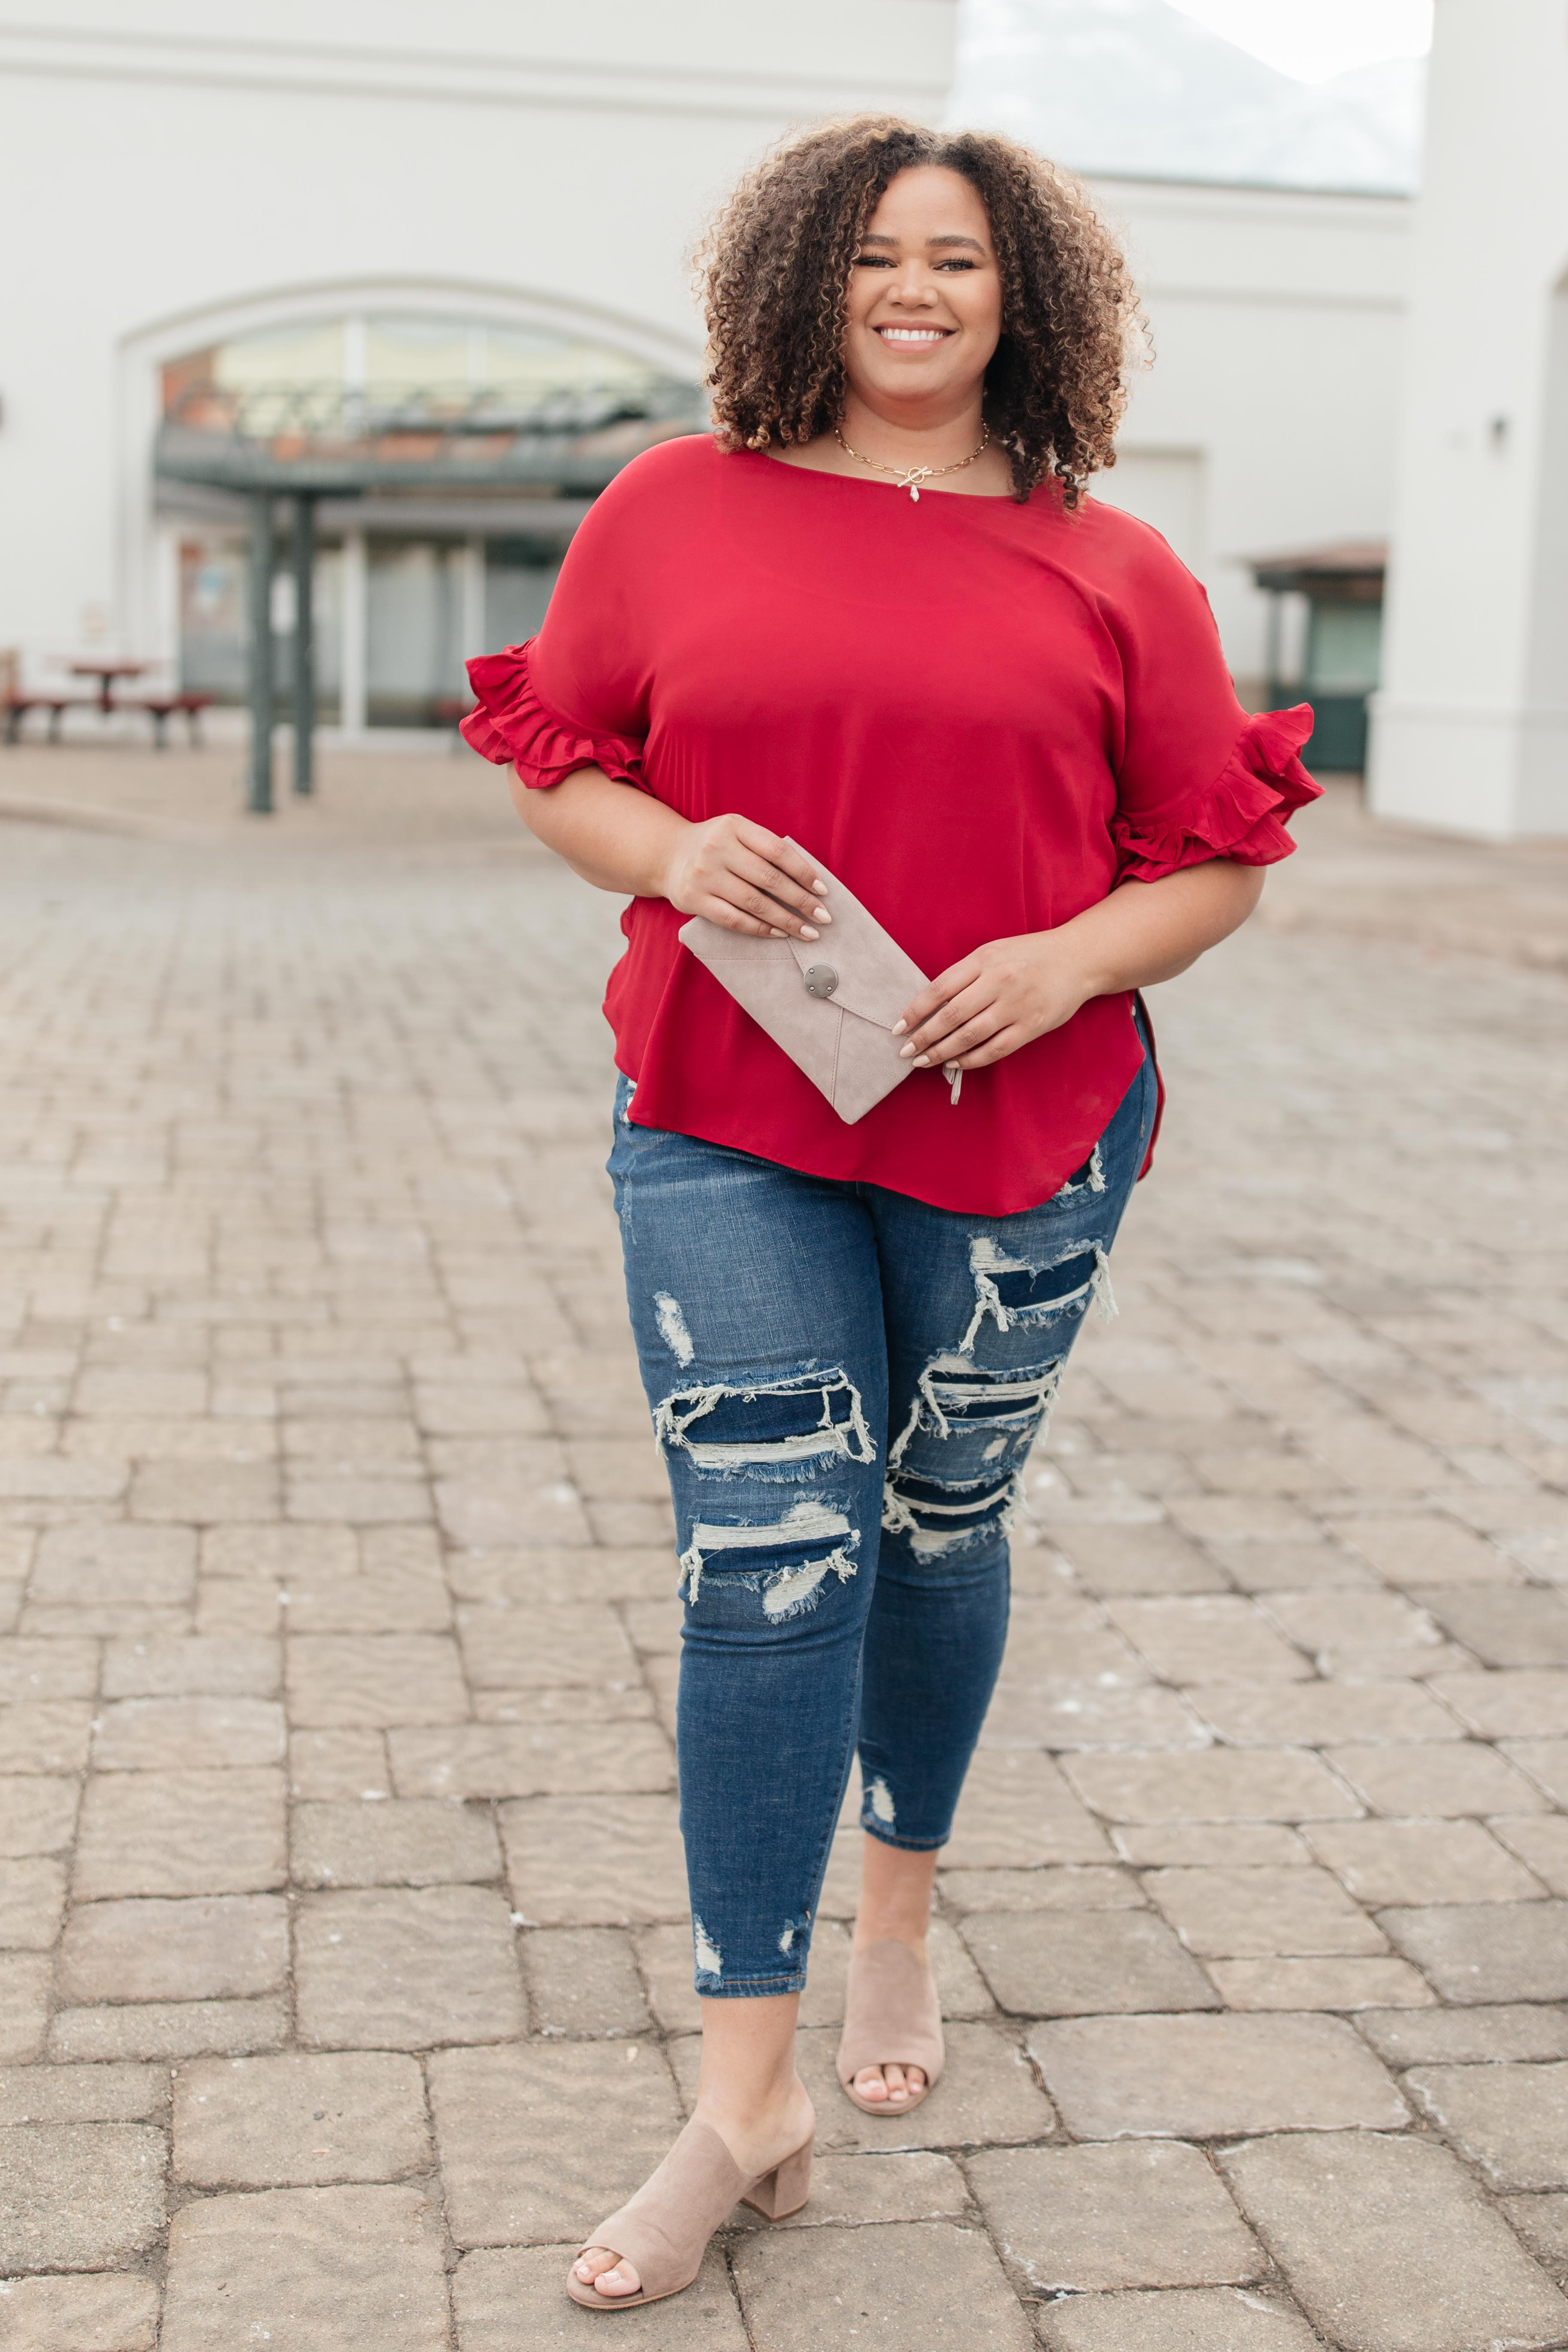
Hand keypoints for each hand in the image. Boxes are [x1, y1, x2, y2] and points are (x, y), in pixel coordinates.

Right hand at [660, 815, 830, 941]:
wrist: (667, 856)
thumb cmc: (716, 846)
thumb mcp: (738, 834)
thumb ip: (766, 849)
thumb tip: (810, 881)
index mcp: (734, 826)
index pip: (777, 850)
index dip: (804, 872)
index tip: (823, 891)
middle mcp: (717, 848)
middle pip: (769, 879)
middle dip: (801, 901)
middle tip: (823, 918)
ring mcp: (703, 875)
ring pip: (754, 903)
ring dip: (786, 921)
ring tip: (807, 932)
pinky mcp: (694, 899)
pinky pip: (734, 919)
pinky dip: (760, 929)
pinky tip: (778, 934)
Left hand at [896, 932, 1095, 1070]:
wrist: (1078, 959)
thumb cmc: (1029, 955)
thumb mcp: (994, 952)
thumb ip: (965, 975)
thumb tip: (931, 1007)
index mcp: (984, 959)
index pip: (939, 989)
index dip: (915, 1011)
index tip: (898, 1027)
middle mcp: (999, 982)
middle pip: (950, 1016)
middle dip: (923, 1038)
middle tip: (906, 1051)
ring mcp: (1016, 1006)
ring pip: (970, 1036)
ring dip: (942, 1053)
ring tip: (923, 1061)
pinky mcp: (1032, 1026)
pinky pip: (995, 1049)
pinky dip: (971, 1060)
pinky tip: (955, 1064)